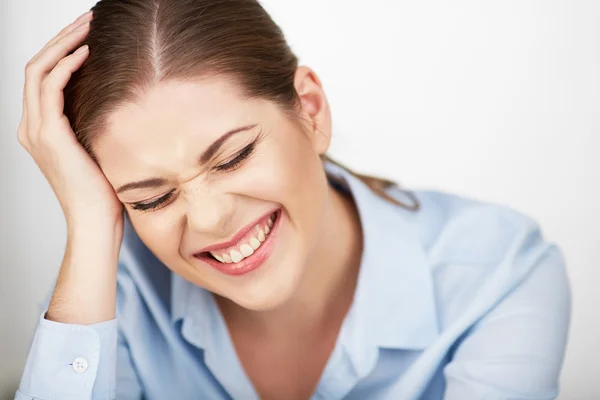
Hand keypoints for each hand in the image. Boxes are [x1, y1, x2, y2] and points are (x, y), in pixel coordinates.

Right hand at [17, 10, 122, 225]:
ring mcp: (36, 130)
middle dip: (62, 37)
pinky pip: (50, 88)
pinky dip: (67, 66)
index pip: (44, 76)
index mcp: (42, 128)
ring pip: (39, 70)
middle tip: (87, 18)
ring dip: (64, 43)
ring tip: (88, 26)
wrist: (96, 219)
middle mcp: (32, 126)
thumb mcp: (100, 145)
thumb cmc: (105, 189)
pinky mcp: (48, 135)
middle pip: (37, 65)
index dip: (63, 49)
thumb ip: (96, 120)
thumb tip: (119, 95)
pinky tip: (87, 53)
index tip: (88, 32)